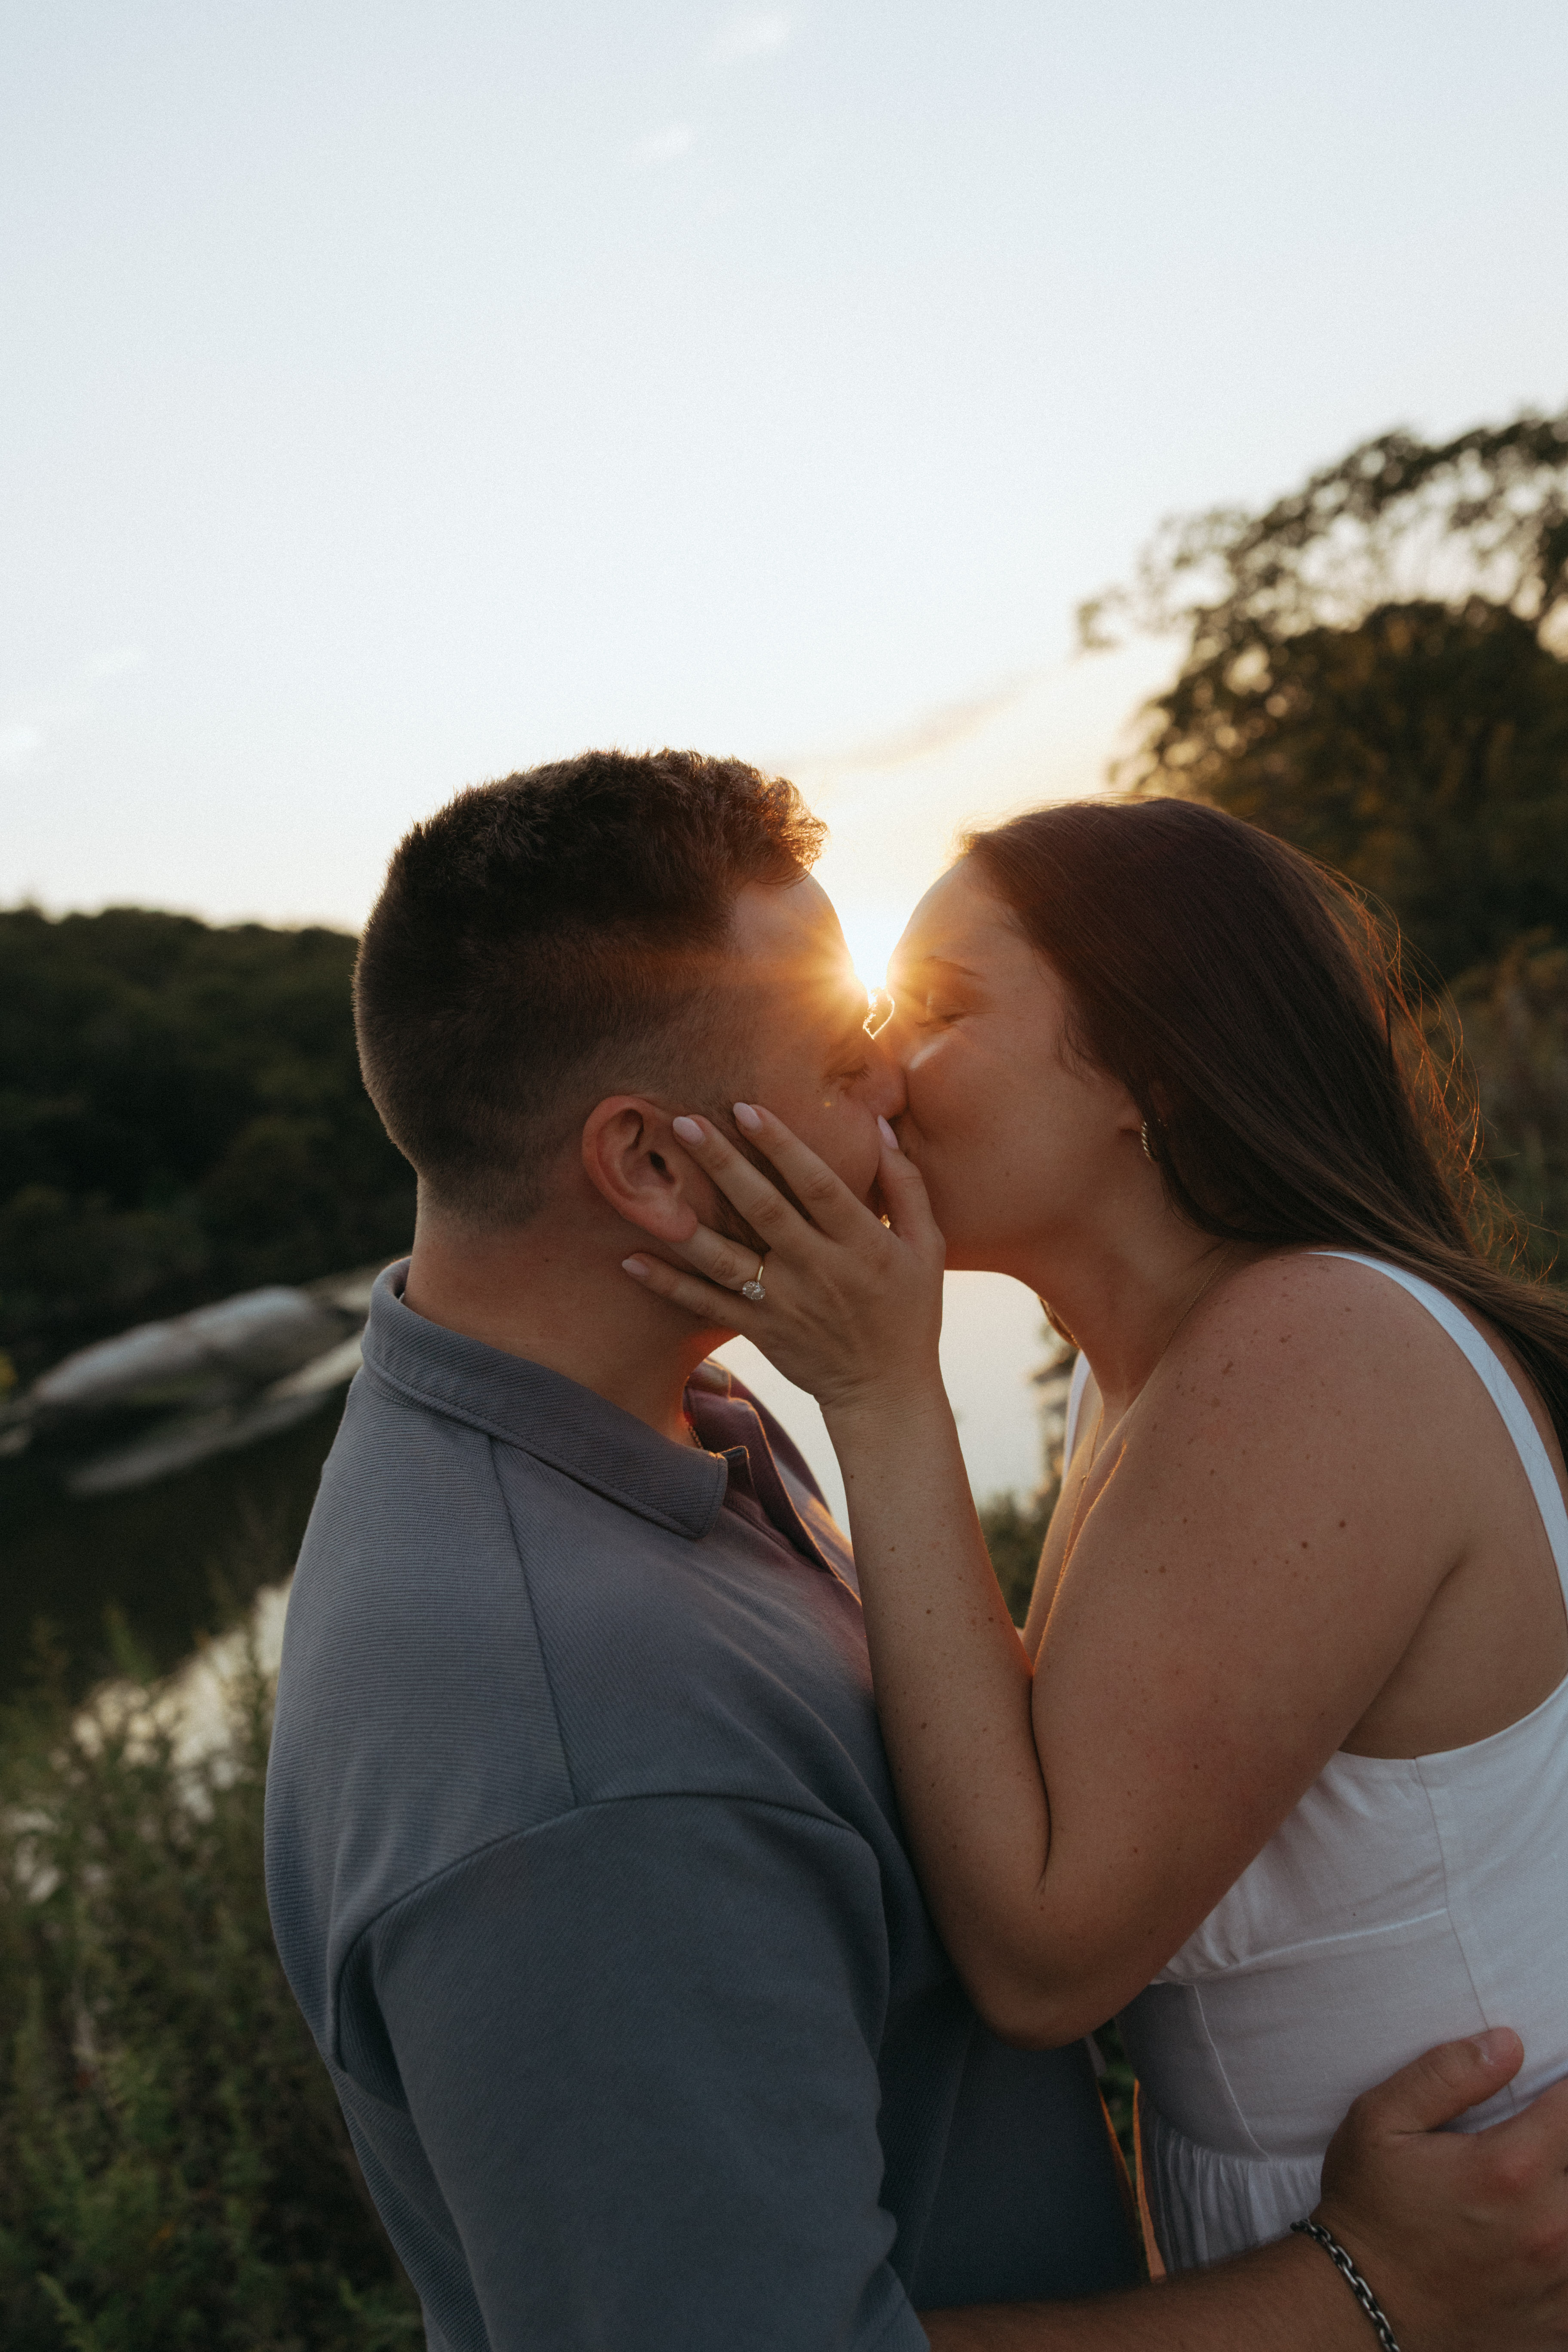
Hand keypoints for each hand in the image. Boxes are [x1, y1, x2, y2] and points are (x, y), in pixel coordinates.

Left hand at [621, 1105, 945, 1416]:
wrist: (886, 1391)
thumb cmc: (910, 1310)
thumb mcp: (927, 1247)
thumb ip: (906, 1186)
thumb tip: (880, 1126)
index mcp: (860, 1242)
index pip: (817, 1184)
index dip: (782, 1144)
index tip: (746, 1108)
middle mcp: (819, 1269)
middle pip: (764, 1209)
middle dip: (723, 1163)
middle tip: (684, 1122)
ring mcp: (786, 1302)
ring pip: (728, 1258)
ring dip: (686, 1223)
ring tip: (648, 1190)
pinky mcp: (761, 1329)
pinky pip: (708, 1304)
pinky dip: (669, 1285)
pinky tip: (632, 1260)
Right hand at [1316, 2028, 1567, 2349]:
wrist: (1359, 2305)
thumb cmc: (1368, 2205)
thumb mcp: (1380, 2120)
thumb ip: (1446, 2075)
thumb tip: (1509, 2043)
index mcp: (1510, 2169)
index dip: (1564, 2093)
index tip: (1548, 2095)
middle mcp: (1548, 2226)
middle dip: (1562, 2148)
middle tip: (1537, 2146)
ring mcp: (1558, 2280)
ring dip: (1563, 2198)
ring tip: (1538, 2188)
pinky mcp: (1558, 2323)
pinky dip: (1562, 2255)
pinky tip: (1538, 2243)